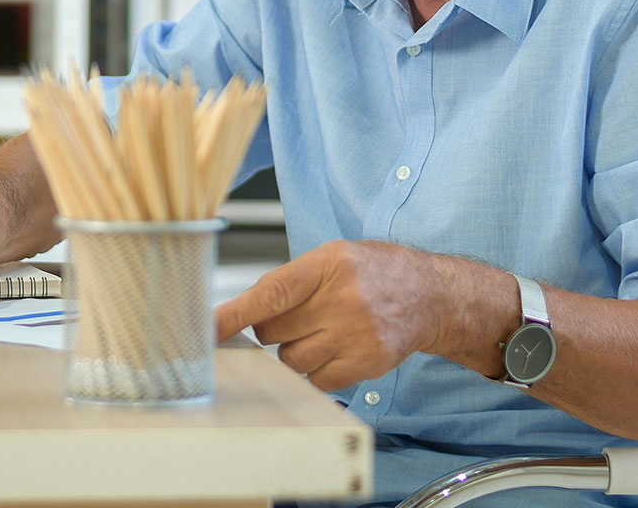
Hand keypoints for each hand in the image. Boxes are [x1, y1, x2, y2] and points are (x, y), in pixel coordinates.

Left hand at [215, 240, 443, 390]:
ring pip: (291, 360)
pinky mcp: (367, 362)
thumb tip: (242, 310)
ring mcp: (356, 333)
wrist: (430, 295)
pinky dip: (320, 370)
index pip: (270, 293)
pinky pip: (317, 380)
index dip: (234, 314)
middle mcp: (343, 298)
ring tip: (325, 331)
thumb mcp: (335, 257)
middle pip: (272, 332)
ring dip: (296, 351)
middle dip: (276, 329)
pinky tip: (339, 349)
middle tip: (302, 316)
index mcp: (328, 264)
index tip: (206, 329)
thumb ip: (290, 279)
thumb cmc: (376, 272)